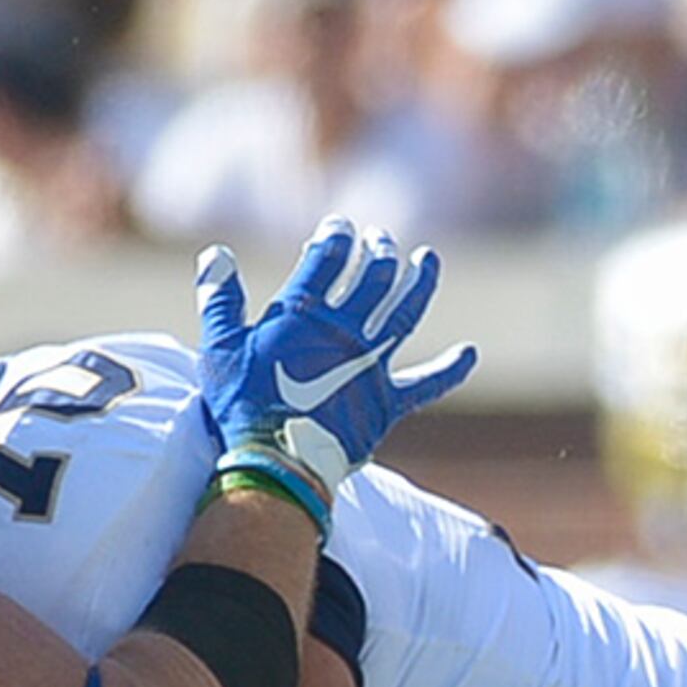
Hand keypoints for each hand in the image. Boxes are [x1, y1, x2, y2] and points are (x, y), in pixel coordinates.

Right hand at [195, 217, 478, 522]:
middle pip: (374, 278)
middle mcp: (346, 331)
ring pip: (406, 313)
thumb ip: (219, 300)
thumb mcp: (219, 347)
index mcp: (304, 314)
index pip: (326, 259)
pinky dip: (451, 369)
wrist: (277, 461)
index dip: (336, 237)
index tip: (340, 225)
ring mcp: (373, 365)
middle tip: (381, 239)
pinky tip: (469, 354)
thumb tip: (217, 254)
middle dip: (379, 253)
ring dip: (420, 283)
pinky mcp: (389, 401)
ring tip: (428, 260)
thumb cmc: (242, 405)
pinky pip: (429, 383)